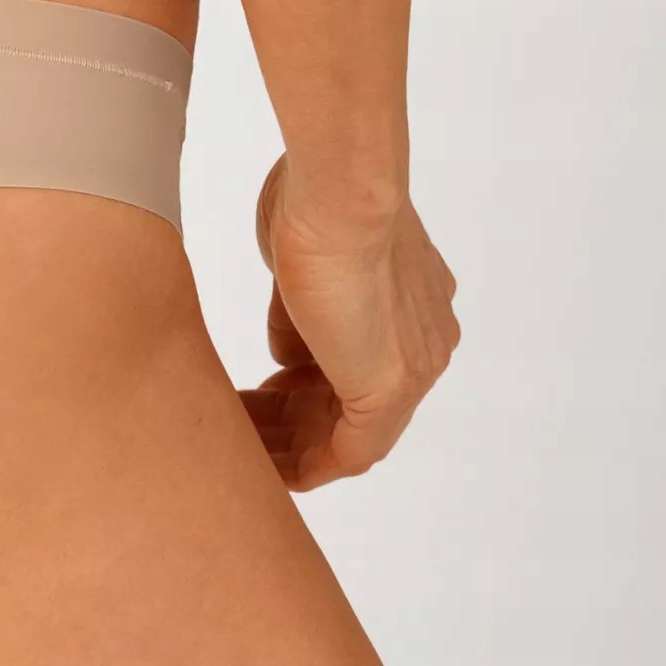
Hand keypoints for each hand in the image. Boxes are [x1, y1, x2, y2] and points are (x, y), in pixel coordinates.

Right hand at [241, 156, 459, 491]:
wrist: (342, 193)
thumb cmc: (315, 202)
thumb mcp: (298, 262)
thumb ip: (298, 313)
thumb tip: (289, 354)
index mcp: (412, 305)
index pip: (357, 361)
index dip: (306, 384)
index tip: (264, 394)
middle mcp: (425, 342)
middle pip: (351, 402)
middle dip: (293, 419)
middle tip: (241, 424)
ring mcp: (413, 368)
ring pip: (348, 429)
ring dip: (293, 443)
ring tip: (241, 446)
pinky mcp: (387, 390)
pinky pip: (348, 452)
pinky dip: (309, 466)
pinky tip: (271, 473)